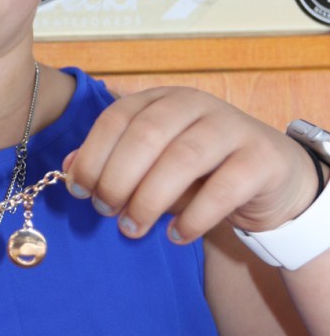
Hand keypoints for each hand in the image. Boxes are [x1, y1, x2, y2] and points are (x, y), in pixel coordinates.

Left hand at [63, 87, 319, 244]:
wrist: (267, 175)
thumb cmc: (197, 171)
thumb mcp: (151, 164)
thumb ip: (112, 163)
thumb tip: (68, 168)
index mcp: (160, 99)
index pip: (117, 118)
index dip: (92, 154)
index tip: (79, 190)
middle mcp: (195, 104)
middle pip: (147, 135)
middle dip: (118, 177)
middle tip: (106, 211)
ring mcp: (231, 127)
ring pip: (184, 158)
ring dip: (150, 199)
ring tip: (132, 229)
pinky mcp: (260, 158)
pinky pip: (224, 188)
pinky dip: (194, 217)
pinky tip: (177, 236)